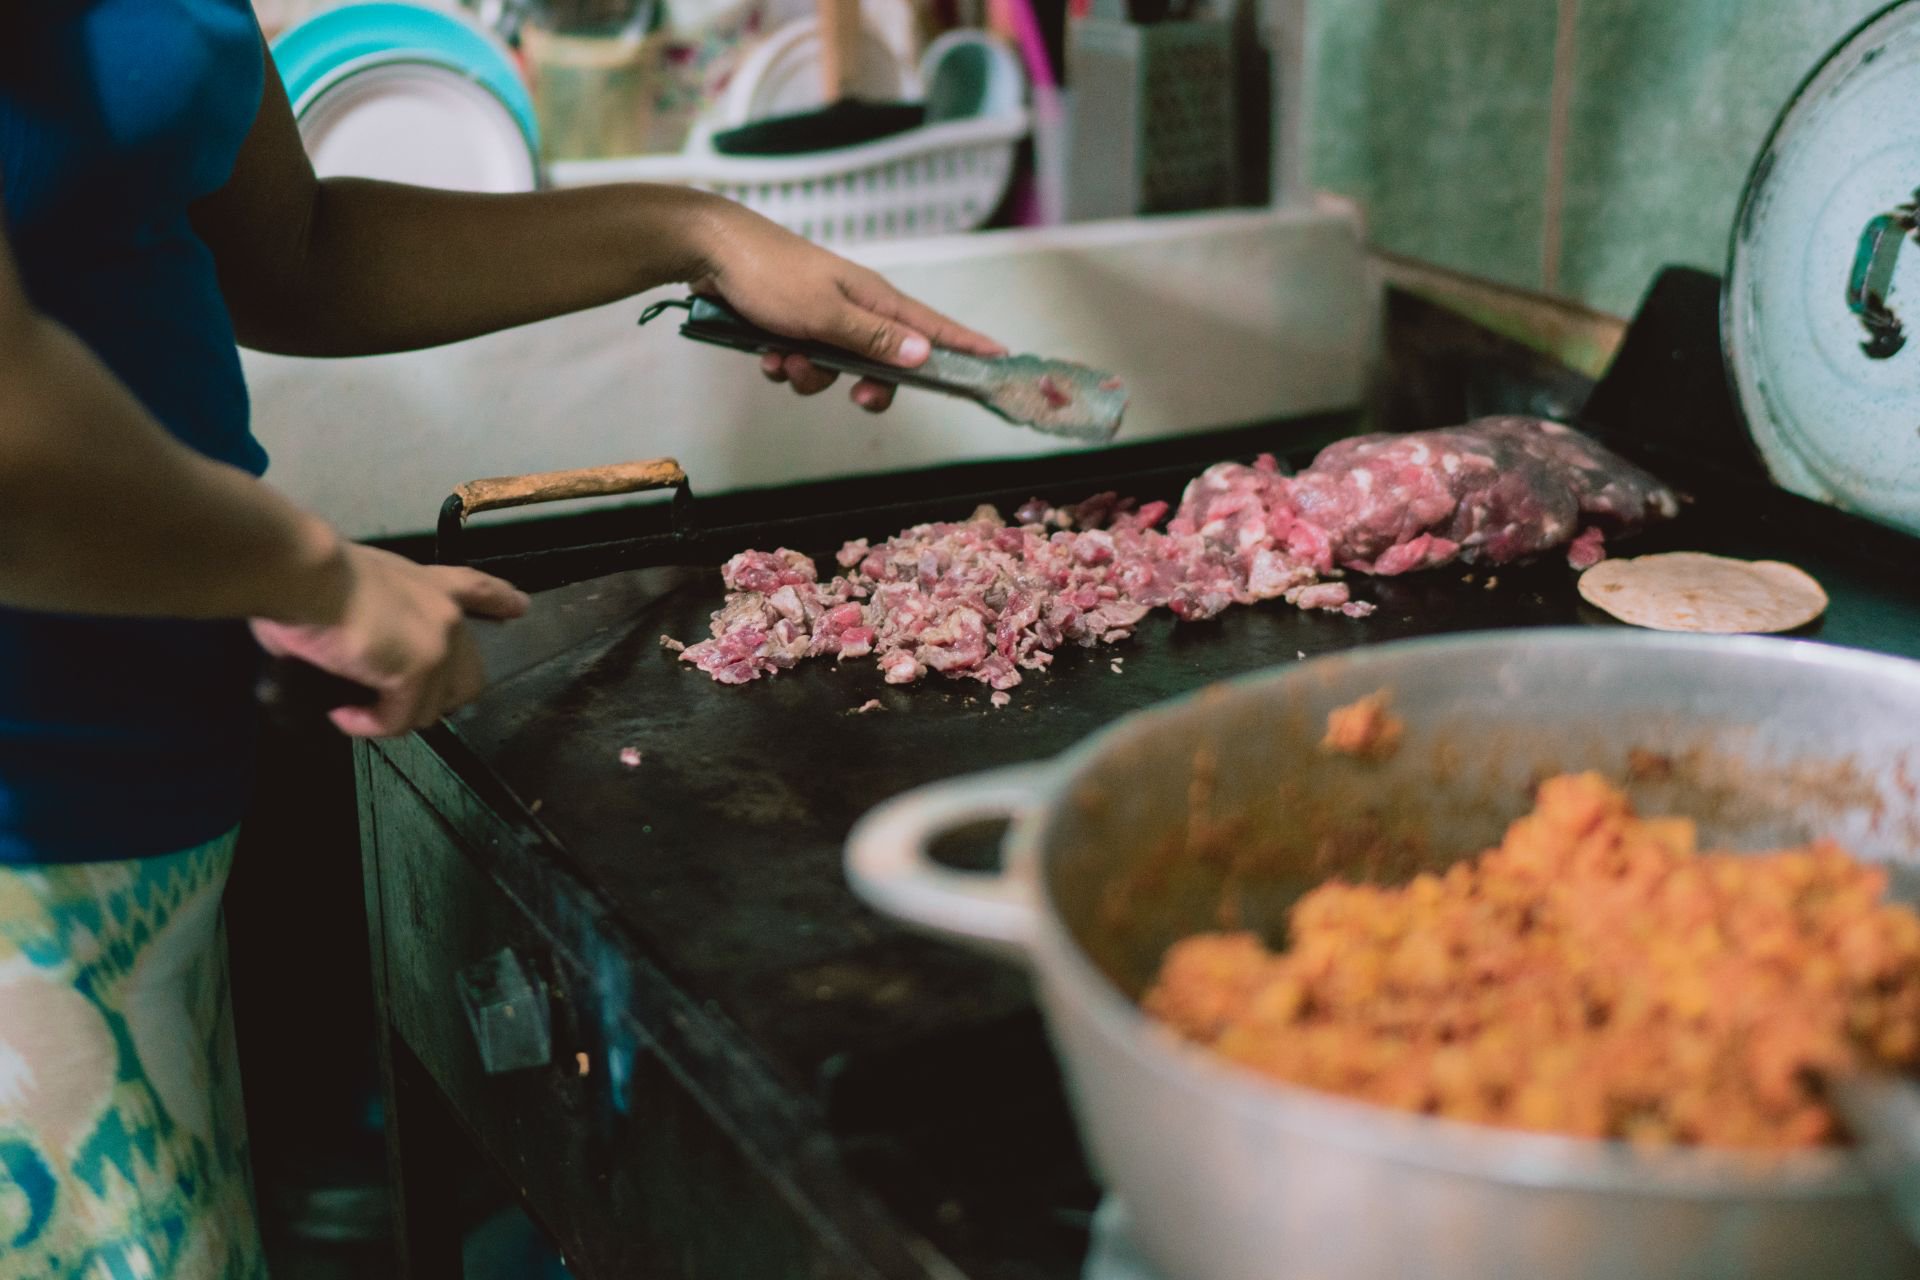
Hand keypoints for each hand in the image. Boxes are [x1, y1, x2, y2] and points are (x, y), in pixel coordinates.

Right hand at [250, 544, 528, 736]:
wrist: (305, 573)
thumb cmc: (309, 578)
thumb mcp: (347, 592)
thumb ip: (363, 622)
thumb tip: (337, 651)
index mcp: (428, 584)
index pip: (476, 588)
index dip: (498, 599)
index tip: (519, 606)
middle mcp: (445, 612)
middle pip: (468, 676)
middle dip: (432, 700)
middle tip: (389, 705)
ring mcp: (440, 643)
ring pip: (429, 708)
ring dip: (389, 717)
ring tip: (351, 711)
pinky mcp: (421, 671)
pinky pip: (399, 719)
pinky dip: (369, 725)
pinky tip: (344, 717)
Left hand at [688, 204, 1002, 411]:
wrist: (710, 250)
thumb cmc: (770, 274)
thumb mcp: (826, 314)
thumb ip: (875, 338)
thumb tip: (925, 355)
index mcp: (874, 298)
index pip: (933, 327)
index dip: (965, 345)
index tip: (999, 359)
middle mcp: (855, 307)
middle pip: (885, 362)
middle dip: (868, 385)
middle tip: (857, 396)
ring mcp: (823, 315)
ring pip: (835, 368)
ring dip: (809, 375)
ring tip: (782, 357)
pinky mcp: (792, 323)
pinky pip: (801, 361)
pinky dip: (783, 363)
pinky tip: (762, 352)